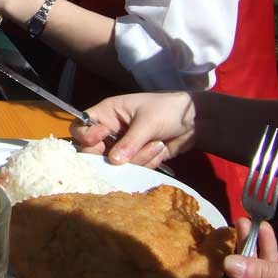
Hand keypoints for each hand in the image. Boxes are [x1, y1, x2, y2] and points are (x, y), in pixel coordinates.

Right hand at [69, 92, 195, 168]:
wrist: (196, 122)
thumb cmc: (168, 110)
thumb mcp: (147, 122)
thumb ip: (129, 142)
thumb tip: (113, 162)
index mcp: (106, 113)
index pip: (80, 126)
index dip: (86, 135)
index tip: (103, 138)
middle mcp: (109, 130)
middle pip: (93, 150)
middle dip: (112, 155)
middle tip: (130, 153)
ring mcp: (122, 146)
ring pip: (116, 163)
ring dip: (138, 158)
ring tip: (156, 145)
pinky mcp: (136, 158)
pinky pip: (133, 168)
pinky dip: (147, 162)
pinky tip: (160, 150)